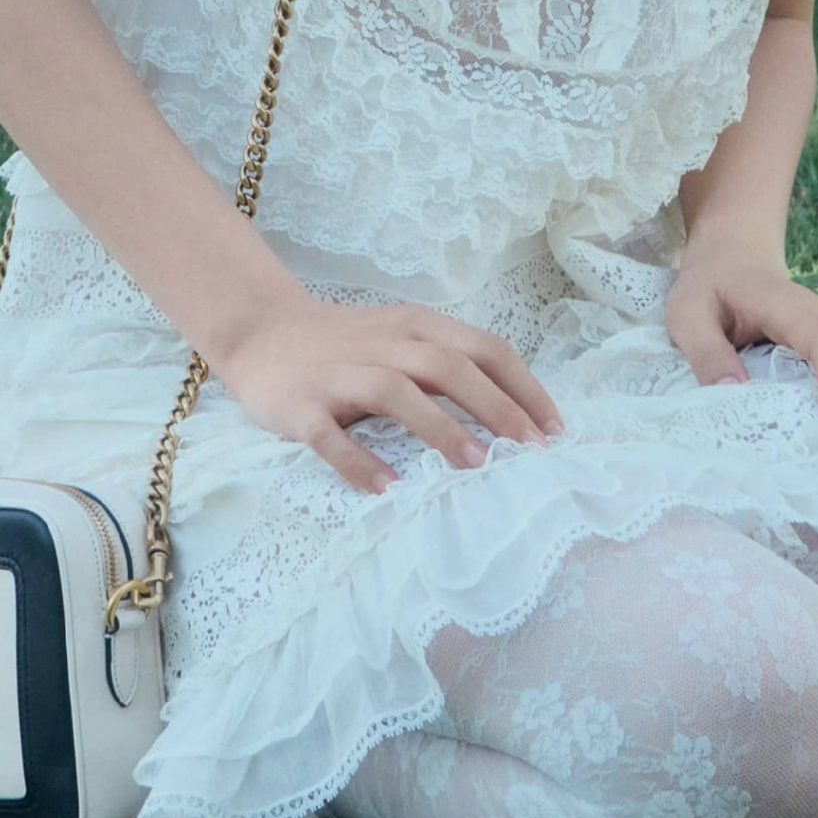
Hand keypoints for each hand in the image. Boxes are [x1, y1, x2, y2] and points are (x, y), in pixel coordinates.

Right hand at [216, 292, 565, 492]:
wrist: (261, 331)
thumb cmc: (347, 346)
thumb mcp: (402, 340)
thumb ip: (447, 367)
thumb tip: (514, 416)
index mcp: (418, 327)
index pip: (485, 348)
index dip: (525, 388)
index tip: (556, 430)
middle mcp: (385, 344)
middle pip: (450, 367)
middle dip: (497, 408)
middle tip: (532, 452)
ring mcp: (341, 374)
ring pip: (398, 393)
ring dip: (441, 428)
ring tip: (477, 467)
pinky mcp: (303, 406)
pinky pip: (332, 437)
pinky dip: (360, 463)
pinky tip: (388, 490)